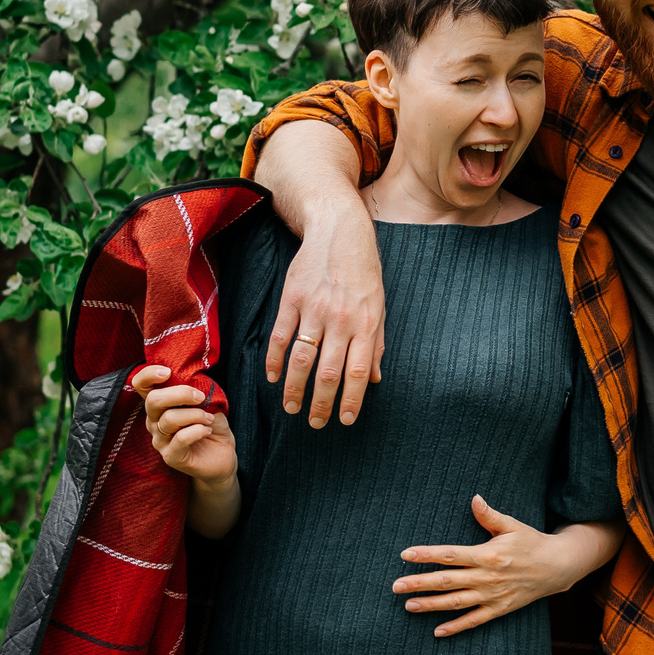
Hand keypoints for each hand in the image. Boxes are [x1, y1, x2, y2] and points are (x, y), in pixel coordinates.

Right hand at [132, 364, 236, 486]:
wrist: (222, 455)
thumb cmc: (211, 424)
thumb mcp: (207, 401)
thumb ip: (197, 389)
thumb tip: (195, 379)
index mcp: (160, 404)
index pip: (141, 386)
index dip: (148, 375)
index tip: (167, 372)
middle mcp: (154, 421)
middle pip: (153, 401)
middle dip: (180, 394)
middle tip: (200, 397)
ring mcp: (160, 441)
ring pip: (169, 419)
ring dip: (195, 414)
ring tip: (209, 419)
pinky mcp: (170, 457)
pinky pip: (181, 438)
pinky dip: (198, 430)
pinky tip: (207, 430)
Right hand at [263, 195, 386, 427]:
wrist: (339, 230)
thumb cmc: (364, 271)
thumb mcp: (379, 306)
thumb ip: (377, 344)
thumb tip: (374, 380)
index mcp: (366, 323)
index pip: (358, 372)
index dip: (351, 400)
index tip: (345, 420)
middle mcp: (341, 319)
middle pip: (328, 372)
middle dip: (321, 404)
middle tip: (315, 423)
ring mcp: (314, 309)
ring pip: (301, 359)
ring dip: (294, 389)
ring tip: (291, 408)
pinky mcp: (291, 299)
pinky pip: (281, 337)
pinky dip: (275, 361)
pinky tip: (274, 378)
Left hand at [392, 499, 618, 637]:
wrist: (557, 567)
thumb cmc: (532, 542)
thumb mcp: (512, 525)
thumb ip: (489, 516)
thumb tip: (474, 499)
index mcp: (488, 554)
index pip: (451, 554)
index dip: (427, 554)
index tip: (406, 554)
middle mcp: (487, 577)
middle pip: (447, 581)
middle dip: (419, 583)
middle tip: (396, 586)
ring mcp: (492, 596)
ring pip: (456, 602)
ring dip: (431, 605)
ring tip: (409, 605)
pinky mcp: (499, 609)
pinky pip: (474, 621)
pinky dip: (456, 627)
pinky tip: (437, 631)